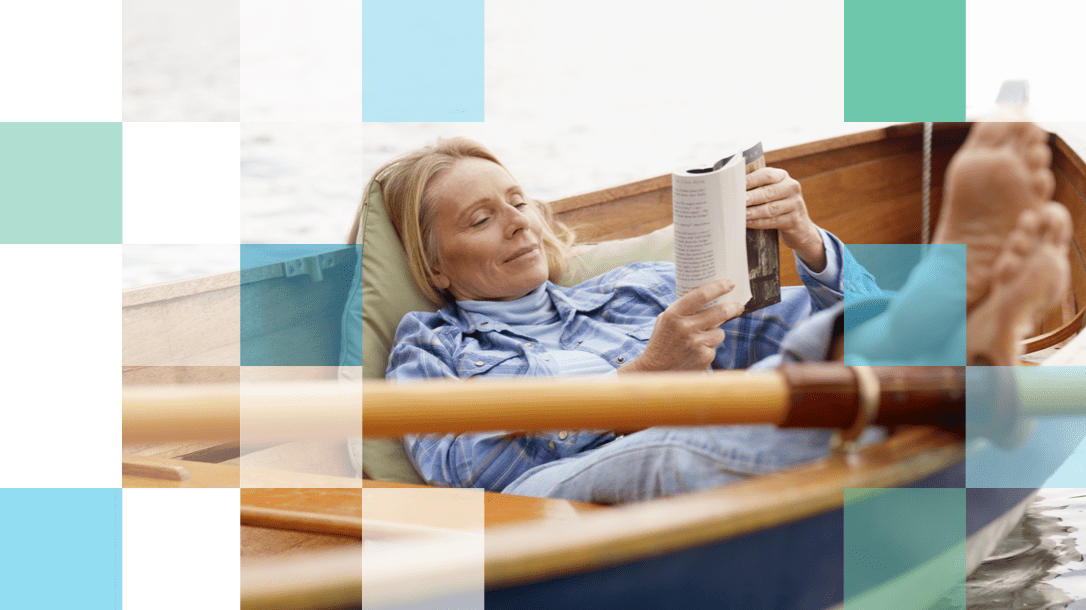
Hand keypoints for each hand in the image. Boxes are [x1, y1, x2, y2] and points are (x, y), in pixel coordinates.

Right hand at [619, 280, 745, 372]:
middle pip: (719, 312)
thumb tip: (710, 297)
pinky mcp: (704, 357)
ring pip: (720, 332)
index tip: (730, 283)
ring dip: (714, 335)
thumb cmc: (662, 343)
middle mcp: (685, 327)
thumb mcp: (665, 320)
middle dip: (732, 307)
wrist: (656, 372)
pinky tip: (694, 354)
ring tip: (697, 342)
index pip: (701, 295)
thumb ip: (684, 310)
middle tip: (738, 306)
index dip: (718, 287)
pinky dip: (707, 350)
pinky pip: (714, 348)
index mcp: (674, 314)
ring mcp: (696, 343)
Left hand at [746, 167, 825, 271]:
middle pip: (768, 192)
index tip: (738, 183)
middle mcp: (791, 187)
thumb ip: (756, 187)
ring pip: (771, 208)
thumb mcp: (771, 193)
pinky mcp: (794, 220)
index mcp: (782, 176)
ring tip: (740, 214)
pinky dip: (759, 222)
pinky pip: (774, 221)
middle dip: (751, 197)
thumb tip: (731, 188)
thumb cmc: (777, 205)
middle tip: (738, 200)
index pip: (766, 175)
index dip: (751, 179)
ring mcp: (795, 204)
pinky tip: (748, 223)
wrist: (800, 227)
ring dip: (753, 211)